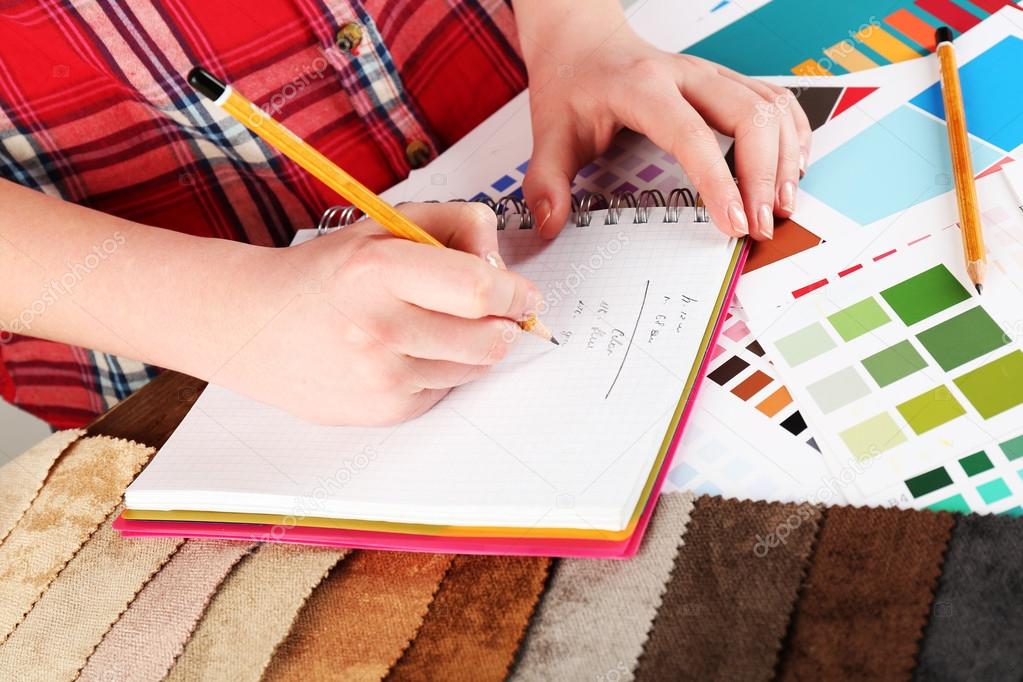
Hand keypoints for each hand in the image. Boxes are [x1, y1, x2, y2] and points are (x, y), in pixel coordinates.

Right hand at [207, 203, 540, 425]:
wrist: (254, 327)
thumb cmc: (325, 273)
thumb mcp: (383, 225)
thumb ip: (452, 225)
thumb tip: (503, 262)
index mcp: (377, 269)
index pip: (479, 288)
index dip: (516, 292)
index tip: (525, 293)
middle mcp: (379, 327)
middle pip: (489, 337)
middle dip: (507, 324)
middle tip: (501, 313)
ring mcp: (381, 376)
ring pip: (474, 367)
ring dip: (476, 347)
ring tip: (439, 326)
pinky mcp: (384, 410)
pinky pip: (446, 390)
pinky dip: (443, 370)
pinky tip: (409, 352)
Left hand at [514, 1, 810, 240]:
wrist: (584, 42)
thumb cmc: (572, 87)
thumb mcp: (548, 134)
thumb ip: (545, 182)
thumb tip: (549, 225)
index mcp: (642, 88)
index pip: (692, 135)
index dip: (719, 182)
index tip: (734, 224)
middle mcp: (686, 75)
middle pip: (749, 116)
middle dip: (764, 176)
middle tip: (761, 225)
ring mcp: (712, 75)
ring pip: (770, 107)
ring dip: (785, 158)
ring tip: (782, 206)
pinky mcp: (727, 82)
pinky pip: (775, 102)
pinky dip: (791, 136)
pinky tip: (789, 170)